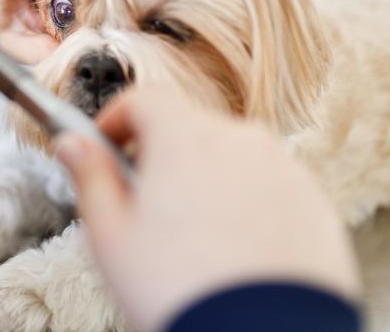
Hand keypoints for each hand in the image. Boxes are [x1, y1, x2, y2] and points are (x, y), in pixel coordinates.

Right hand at [55, 89, 360, 331]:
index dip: (116, 119)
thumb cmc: (179, 291)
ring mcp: (286, 172)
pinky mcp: (316, 207)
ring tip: (191, 241)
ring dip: (206, 182)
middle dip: (161, 156)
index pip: (145, 99)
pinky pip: (269, 191)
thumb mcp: (111, 236)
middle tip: (142, 205)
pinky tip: (231, 253)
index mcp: (186, 139)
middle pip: (189, 129)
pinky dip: (247, 208)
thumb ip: (90, 178)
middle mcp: (241, 141)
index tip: (105, 145)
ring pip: (232, 161)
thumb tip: (73, 146)